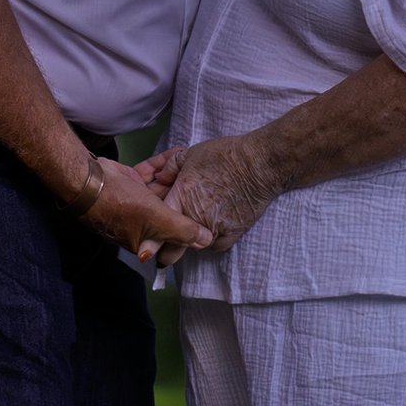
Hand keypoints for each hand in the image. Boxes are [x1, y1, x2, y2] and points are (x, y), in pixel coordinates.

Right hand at [78, 157, 213, 257]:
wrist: (88, 182)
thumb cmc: (121, 206)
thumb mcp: (158, 220)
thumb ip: (182, 230)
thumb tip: (206, 241)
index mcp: (147, 238)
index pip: (174, 233)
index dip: (190, 221)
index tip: (206, 207)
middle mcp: (141, 221)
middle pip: (170, 208)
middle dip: (185, 194)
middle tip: (203, 181)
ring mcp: (135, 200)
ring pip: (162, 188)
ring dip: (175, 176)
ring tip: (193, 164)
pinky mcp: (130, 181)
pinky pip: (151, 172)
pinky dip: (163, 164)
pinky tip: (178, 153)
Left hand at [142, 135, 282, 265]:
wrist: (259, 165)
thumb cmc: (225, 156)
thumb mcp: (191, 154)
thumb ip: (170, 168)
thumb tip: (160, 177)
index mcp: (180, 199)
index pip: (158, 229)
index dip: (150, 243)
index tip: (146, 249)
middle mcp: (194, 219)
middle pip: (173, 251)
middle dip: (167, 251)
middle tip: (168, 245)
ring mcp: (213, 230)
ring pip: (194, 247)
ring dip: (191, 241)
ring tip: (195, 225)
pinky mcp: (230, 236)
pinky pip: (213, 245)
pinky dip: (211, 238)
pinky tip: (214, 223)